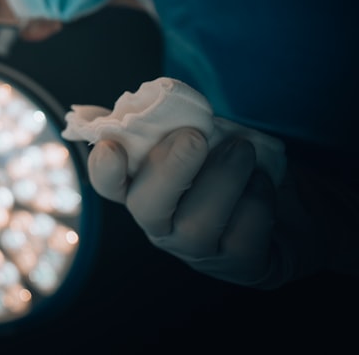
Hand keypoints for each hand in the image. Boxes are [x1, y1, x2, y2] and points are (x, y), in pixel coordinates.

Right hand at [88, 127, 293, 286]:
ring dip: (223, 178)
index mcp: (141, 188)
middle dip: (169, 170)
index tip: (111, 147)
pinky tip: (262, 181)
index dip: (104, 169)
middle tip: (195, 136)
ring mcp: (200, 250)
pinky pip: (243, 233)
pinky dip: (256, 199)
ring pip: (199, 222)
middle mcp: (162, 225)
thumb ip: (148, 122)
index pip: (108, 185)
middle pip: (147, 207)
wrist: (289, 199)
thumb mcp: (190, 135)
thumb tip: (85, 111)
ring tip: (244, 149)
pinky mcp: (241, 264)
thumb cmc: (228, 163)